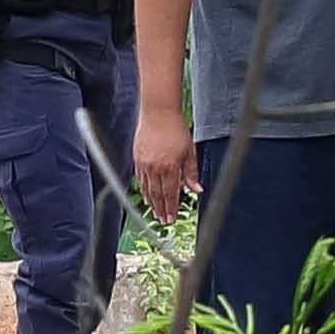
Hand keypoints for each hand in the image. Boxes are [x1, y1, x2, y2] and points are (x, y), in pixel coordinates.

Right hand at [135, 105, 195, 221]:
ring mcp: (144, 163)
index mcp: (170, 167)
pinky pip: (140, 178)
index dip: (171, 208)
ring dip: (151, 202)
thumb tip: (197, 190)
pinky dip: (143, 189)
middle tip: (163, 220)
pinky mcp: (137, 158)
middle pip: (157, 194)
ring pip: (147, 188)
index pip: (171, 193)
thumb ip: (191, 173)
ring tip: (155, 212)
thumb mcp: (189, 151)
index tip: (171, 218)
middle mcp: (155, 168)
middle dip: (161, 209)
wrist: (158, 113)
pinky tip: (146, 195)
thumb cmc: (176, 129)